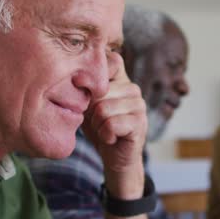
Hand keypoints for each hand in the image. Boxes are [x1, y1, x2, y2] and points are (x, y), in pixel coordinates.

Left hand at [81, 54, 146, 197]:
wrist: (114, 156)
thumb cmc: (99, 127)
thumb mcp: (87, 104)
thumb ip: (84, 88)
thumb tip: (79, 78)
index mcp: (121, 79)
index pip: (110, 61)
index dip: (92, 74)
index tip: (81, 86)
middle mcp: (133, 88)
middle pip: (100, 91)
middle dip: (91, 110)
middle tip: (98, 120)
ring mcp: (139, 105)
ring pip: (103, 109)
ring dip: (97, 125)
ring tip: (105, 129)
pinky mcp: (140, 123)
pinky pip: (111, 124)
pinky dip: (105, 135)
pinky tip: (111, 138)